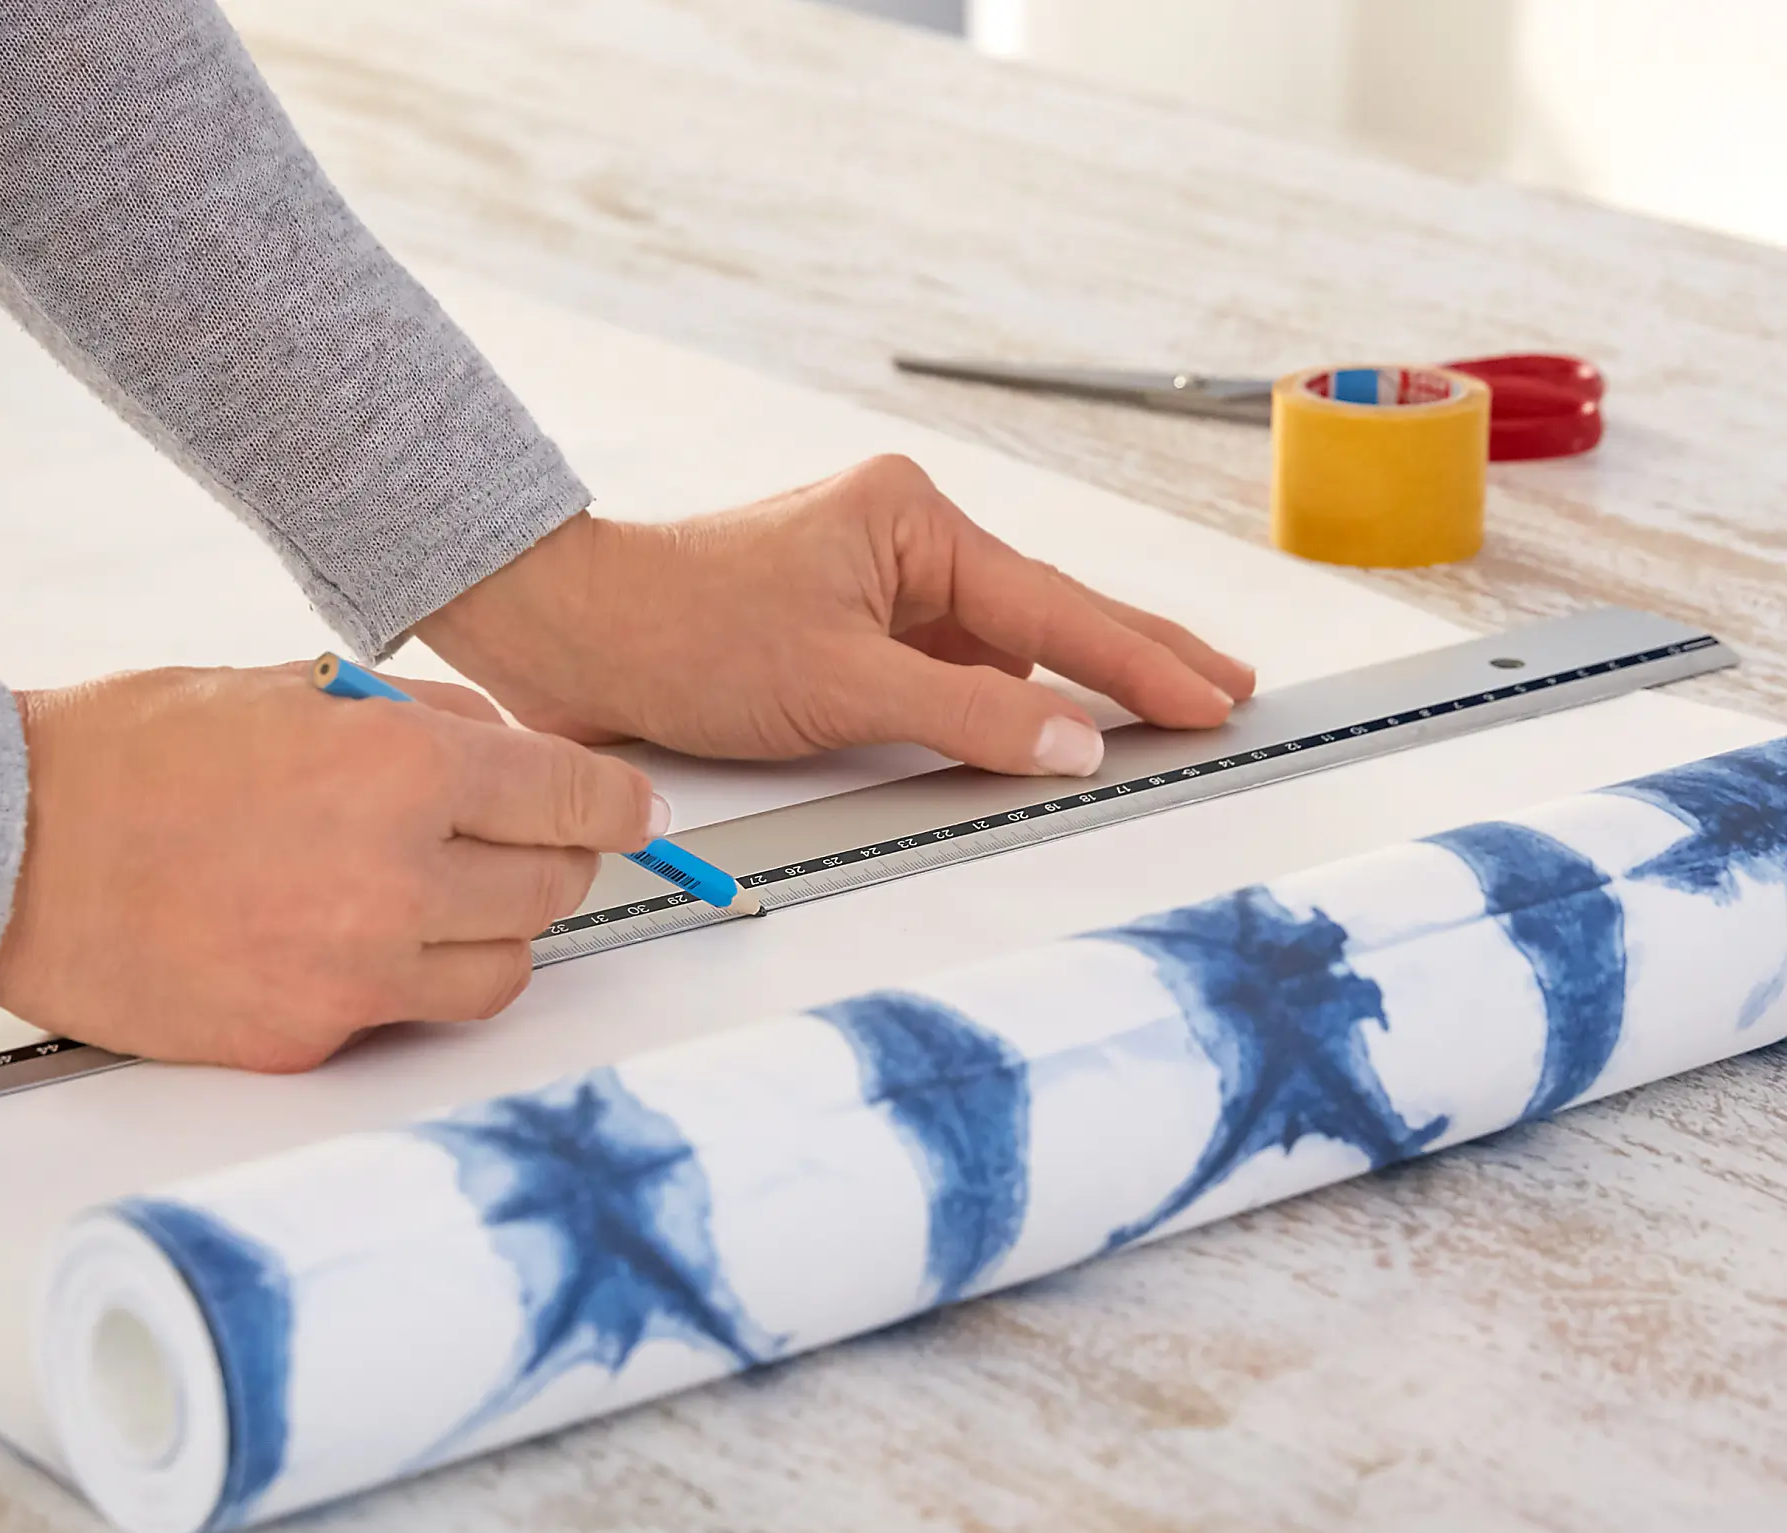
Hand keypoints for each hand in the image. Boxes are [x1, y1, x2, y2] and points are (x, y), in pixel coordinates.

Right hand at [0, 665, 661, 1071]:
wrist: (8, 851)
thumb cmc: (133, 756)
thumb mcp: (297, 690)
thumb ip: (427, 720)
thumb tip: (518, 752)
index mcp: (398, 770)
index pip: (578, 798)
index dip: (621, 805)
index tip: (634, 814)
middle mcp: (393, 878)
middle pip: (556, 889)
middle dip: (553, 859)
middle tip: (518, 841)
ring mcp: (354, 971)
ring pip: (507, 970)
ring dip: (496, 930)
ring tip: (434, 893)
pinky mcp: (313, 1036)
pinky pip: (417, 1015)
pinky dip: (414, 980)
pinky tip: (360, 937)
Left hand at [417, 455, 1255, 776]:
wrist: (571, 637)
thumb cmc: (682, 632)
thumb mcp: (839, 684)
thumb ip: (966, 718)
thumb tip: (1073, 743)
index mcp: (914, 523)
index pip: (1052, 609)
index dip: (1141, 662)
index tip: (1217, 697)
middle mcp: (905, 544)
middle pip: (1046, 615)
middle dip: (1137, 655)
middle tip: (1228, 687)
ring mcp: (876, 588)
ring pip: (996, 651)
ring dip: (1061, 692)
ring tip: (1159, 717)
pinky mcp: (846, 630)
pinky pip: (944, 674)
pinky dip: (988, 710)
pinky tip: (1033, 738)